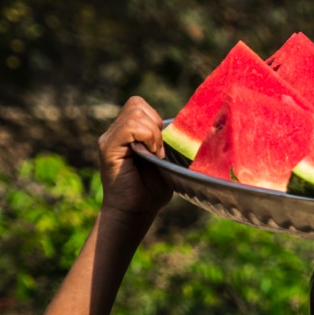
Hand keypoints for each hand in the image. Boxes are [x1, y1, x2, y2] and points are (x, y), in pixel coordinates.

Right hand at [96, 96, 171, 216]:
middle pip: (136, 104)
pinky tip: (150, 154)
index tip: (163, 146)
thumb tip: (206, 127)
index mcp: (128, 132)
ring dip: (153, 133)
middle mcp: (115, 132)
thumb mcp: (167, 159)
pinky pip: (129, 127)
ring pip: (135, 112)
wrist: (136, 211)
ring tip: (155, 154)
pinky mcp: (107, 147)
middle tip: (159, 150)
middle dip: (155, 124)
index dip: (156, 120)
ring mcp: (109, 138)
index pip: (140, 105)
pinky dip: (147, 137)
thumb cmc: (152, 189)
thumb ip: (171, 141)